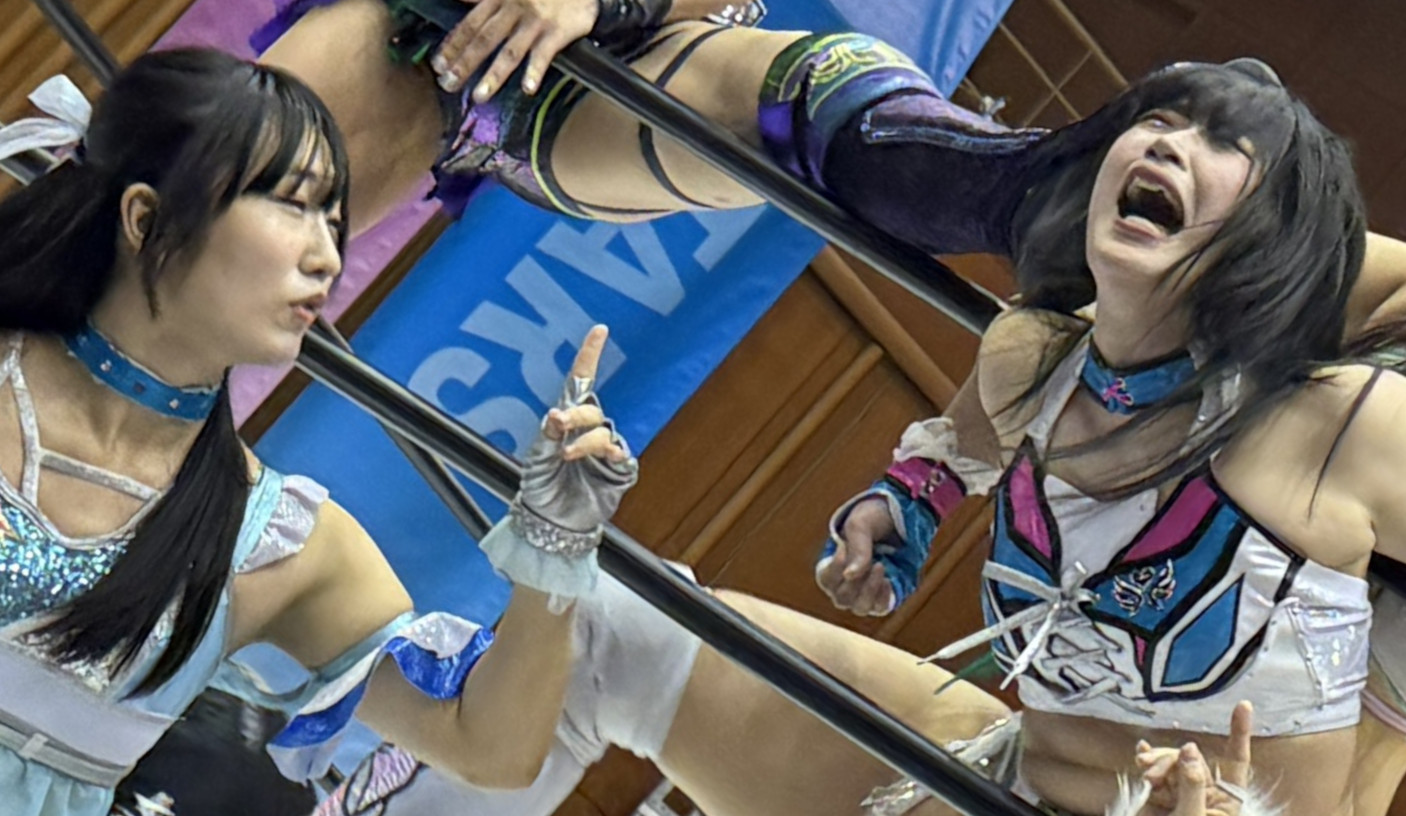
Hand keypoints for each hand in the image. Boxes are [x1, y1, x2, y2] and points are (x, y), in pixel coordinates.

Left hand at [431, 0, 597, 101]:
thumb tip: (458, 1)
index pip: (470, 25)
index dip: (453, 45)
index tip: (438, 65)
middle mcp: (513, 10)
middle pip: (484, 40)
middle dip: (464, 64)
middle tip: (448, 85)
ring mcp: (535, 23)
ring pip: (510, 51)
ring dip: (493, 75)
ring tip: (479, 96)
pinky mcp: (557, 32)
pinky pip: (544, 54)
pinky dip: (536, 71)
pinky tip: (528, 89)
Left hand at [517, 325, 636, 536]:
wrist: (551, 524)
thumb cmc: (540, 489)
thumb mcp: (536, 459)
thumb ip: (548, 436)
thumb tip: (557, 414)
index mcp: (566, 422)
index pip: (580, 382)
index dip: (590, 355)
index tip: (600, 330)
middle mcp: (587, 431)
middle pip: (589, 409)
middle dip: (576, 414)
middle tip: (559, 425)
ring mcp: (603, 451)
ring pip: (603, 433)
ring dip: (586, 442)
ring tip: (568, 456)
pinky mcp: (617, 471)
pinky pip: (621, 455)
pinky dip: (613, 454)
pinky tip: (610, 458)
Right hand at [816, 497, 896, 616]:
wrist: (897, 523)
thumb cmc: (871, 521)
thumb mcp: (861, 524)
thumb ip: (856, 547)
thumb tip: (850, 576)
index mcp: (831, 568)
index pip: (826, 579)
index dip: (834, 567)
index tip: (844, 547)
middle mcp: (844, 587)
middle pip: (842, 598)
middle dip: (857, 579)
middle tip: (870, 558)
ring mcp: (864, 595)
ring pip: (860, 607)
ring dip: (870, 589)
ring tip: (881, 566)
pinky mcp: (883, 598)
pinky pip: (880, 608)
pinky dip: (884, 596)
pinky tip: (889, 579)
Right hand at [1136, 701, 1253, 815]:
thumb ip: (1192, 784)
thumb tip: (1190, 748)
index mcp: (1225, 802)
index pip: (1236, 761)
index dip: (1239, 733)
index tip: (1244, 705)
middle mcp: (1207, 793)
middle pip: (1193, 759)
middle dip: (1172, 760)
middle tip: (1152, 775)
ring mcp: (1183, 792)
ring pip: (1173, 762)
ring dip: (1157, 764)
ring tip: (1145, 775)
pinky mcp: (1162, 794)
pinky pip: (1156, 769)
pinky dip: (1148, 761)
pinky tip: (1140, 753)